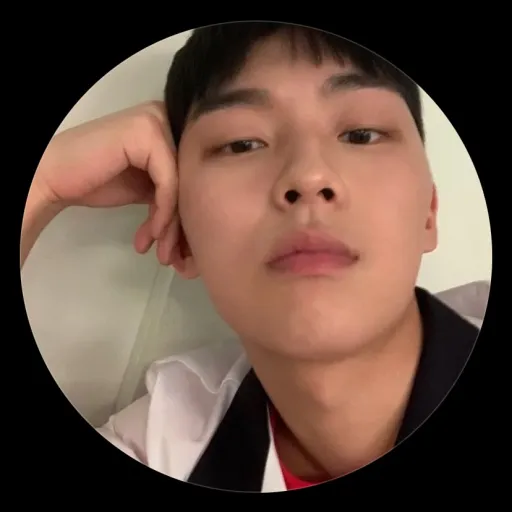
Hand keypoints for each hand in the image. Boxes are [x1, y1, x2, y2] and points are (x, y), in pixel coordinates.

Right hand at [31, 101, 178, 264]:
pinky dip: (163, 214)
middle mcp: (166, 116)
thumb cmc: (97, 181)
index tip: (179, 246)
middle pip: (190, 178)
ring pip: (182, 184)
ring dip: (171, 225)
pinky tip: (151, 234)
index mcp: (168, 125)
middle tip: (172, 254)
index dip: (188, 212)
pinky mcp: (146, 133)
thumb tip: (202, 213)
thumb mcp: (146, 184)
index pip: (193, 173)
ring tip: (161, 252)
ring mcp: (156, 121)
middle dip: (181, 223)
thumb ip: (172, 187)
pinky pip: (168, 183)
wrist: (56, 179)